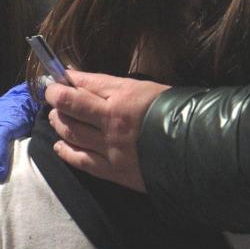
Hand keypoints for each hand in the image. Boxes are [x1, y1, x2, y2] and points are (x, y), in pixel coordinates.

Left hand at [45, 70, 168, 191]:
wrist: (197, 149)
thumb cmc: (175, 112)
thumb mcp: (147, 89)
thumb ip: (115, 86)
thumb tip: (86, 80)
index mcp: (124, 96)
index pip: (85, 83)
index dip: (66, 78)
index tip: (58, 77)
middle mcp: (112, 120)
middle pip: (70, 105)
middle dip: (55, 97)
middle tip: (52, 95)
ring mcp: (110, 147)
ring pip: (71, 132)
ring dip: (58, 122)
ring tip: (56, 117)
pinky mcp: (113, 170)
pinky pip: (80, 160)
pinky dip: (65, 151)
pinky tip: (59, 145)